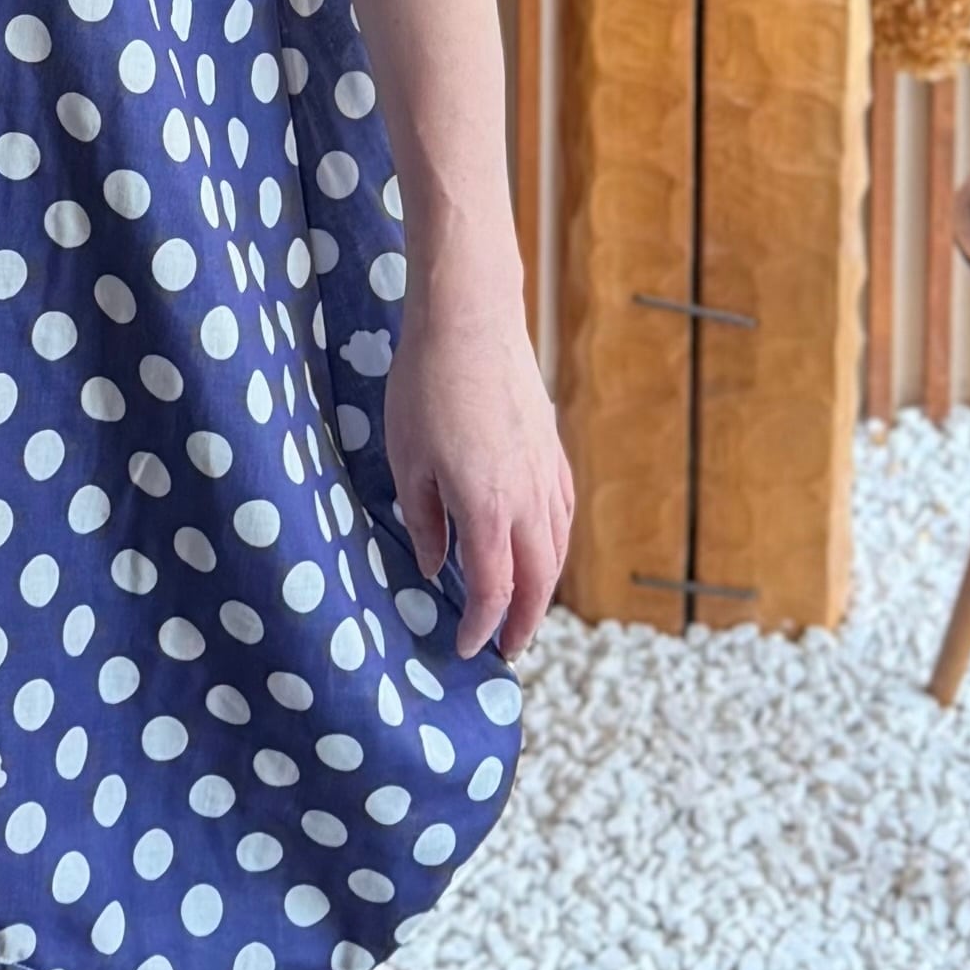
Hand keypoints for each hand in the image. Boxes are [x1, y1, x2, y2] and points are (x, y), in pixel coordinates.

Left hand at [381, 292, 574, 663]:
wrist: (471, 320)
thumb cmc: (427, 386)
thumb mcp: (406, 460)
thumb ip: (424, 521)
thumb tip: (436, 567)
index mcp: (487, 509)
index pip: (493, 591)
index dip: (481, 627)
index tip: (467, 648)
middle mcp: (528, 499)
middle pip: (539, 582)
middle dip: (525, 624)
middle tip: (507, 650)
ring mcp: (547, 472)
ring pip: (557, 549)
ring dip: (544, 588)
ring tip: (524, 610)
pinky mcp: (552, 448)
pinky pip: (562, 513)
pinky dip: (554, 545)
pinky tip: (540, 548)